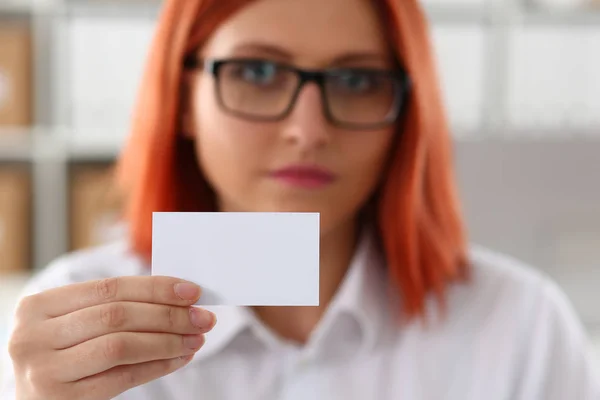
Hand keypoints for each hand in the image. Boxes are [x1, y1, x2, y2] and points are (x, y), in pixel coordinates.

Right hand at [8, 276, 214, 399]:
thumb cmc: (62, 355)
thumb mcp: (73, 324)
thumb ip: (113, 307)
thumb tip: (180, 297)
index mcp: (37, 307)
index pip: (109, 288)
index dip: (155, 288)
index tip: (192, 292)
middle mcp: (32, 336)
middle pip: (117, 315)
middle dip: (168, 314)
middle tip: (203, 317)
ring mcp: (44, 371)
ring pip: (121, 345)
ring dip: (168, 341)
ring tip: (196, 339)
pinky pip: (122, 378)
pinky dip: (157, 366)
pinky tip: (180, 359)